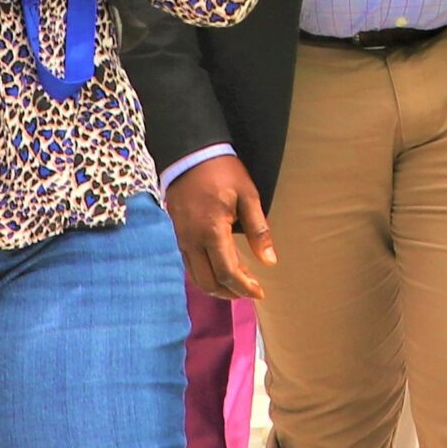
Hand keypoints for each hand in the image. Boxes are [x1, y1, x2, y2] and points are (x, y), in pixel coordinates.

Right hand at [167, 155, 273, 301]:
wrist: (189, 155)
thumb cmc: (222, 172)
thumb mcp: (248, 196)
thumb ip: (258, 230)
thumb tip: (269, 261)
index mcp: (212, 231)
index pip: (227, 272)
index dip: (244, 287)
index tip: (260, 292)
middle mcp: (192, 240)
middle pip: (208, 282)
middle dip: (230, 292)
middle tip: (250, 290)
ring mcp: (182, 239)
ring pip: (196, 277)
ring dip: (216, 287)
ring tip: (237, 284)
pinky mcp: (178, 235)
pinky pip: (189, 264)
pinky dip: (205, 274)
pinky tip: (220, 269)